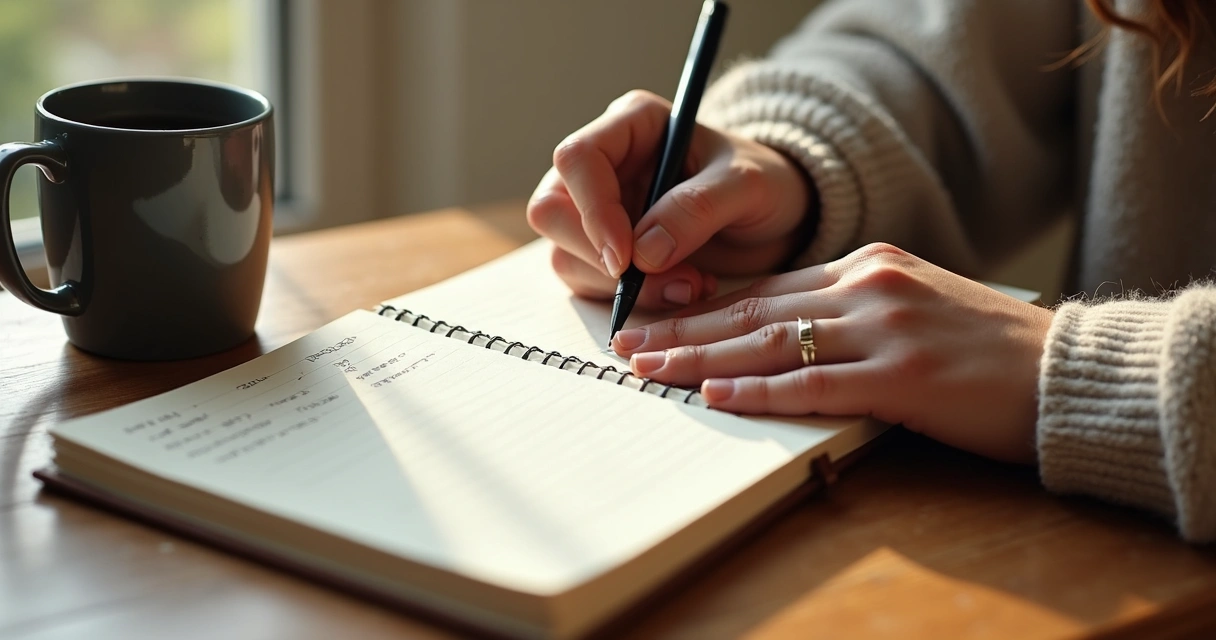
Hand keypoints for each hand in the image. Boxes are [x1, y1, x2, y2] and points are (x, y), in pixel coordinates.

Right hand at [527, 89, 812, 310]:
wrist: (779, 217)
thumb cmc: (766, 183)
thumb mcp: (747, 186)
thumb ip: (697, 209)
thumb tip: (642, 254)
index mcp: (631, 124)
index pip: (577, 159)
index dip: (593, 210)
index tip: (626, 258)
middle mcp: (605, 165)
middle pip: (552, 210)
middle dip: (597, 257)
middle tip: (660, 280)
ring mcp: (599, 210)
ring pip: (565, 253)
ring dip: (620, 287)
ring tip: (690, 286)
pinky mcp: (604, 250)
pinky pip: (588, 282)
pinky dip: (630, 300)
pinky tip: (682, 290)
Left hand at [611, 243, 1054, 463]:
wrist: (1066, 372)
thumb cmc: (989, 350)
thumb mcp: (915, 307)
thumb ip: (851, 313)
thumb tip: (781, 339)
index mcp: (868, 266)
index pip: (766, 287)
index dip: (704, 305)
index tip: (656, 318)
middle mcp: (868, 286)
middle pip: (754, 309)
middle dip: (683, 328)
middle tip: (627, 344)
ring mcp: (885, 327)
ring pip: (770, 342)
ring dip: (701, 358)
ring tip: (648, 369)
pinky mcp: (903, 374)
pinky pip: (813, 382)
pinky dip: (759, 391)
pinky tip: (715, 396)